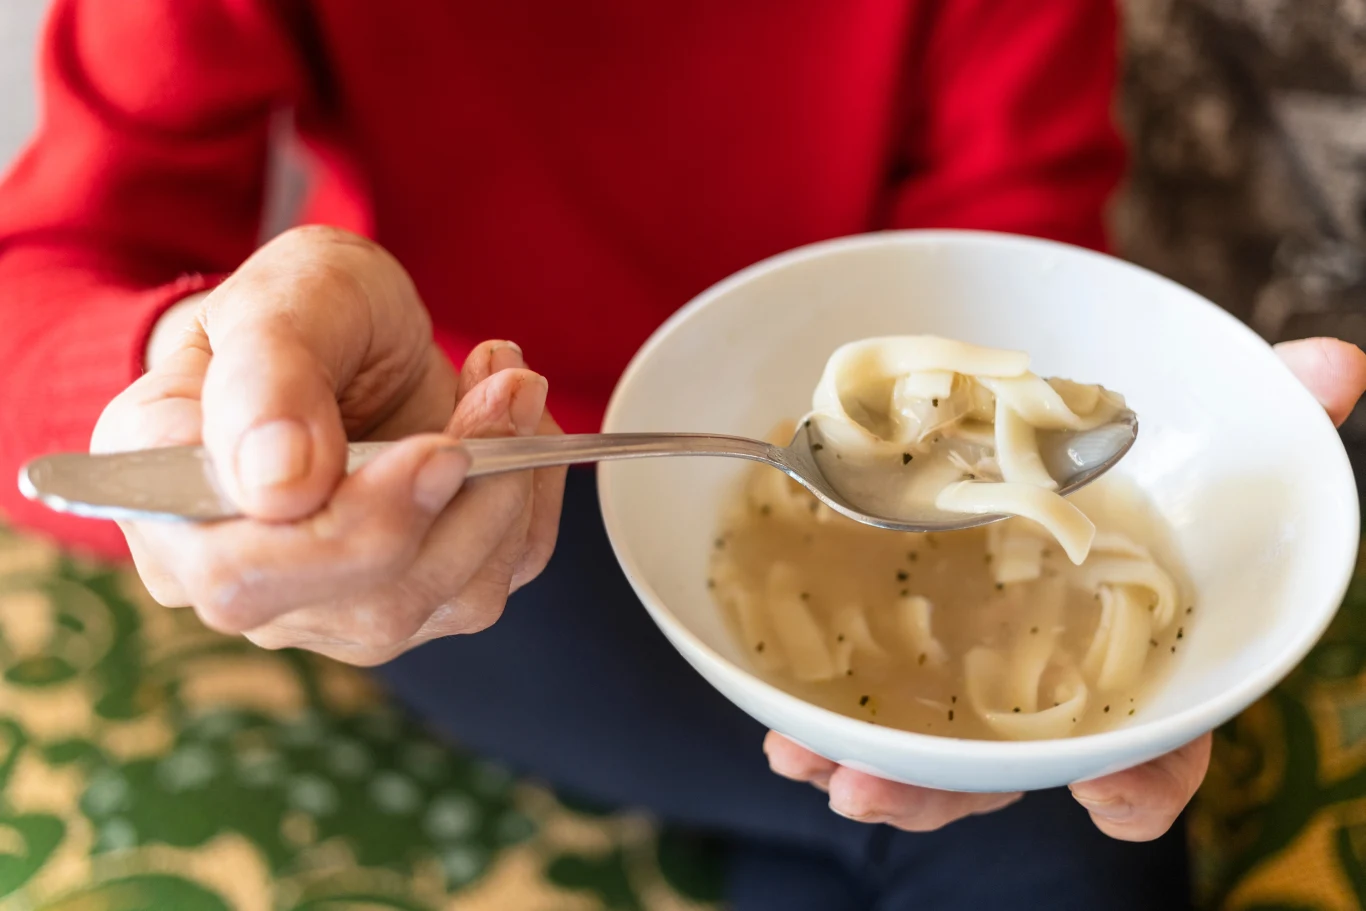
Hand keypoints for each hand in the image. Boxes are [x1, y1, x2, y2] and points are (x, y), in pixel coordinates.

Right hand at [92, 225, 565, 664]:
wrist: (348, 332)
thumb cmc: (298, 312)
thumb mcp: (277, 302)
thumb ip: (265, 381)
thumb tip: (279, 488)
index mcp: (175, 508)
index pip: (246, 575)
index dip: (353, 528)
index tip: (438, 447)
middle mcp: (251, 579)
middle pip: (372, 605)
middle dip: (462, 498)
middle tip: (502, 390)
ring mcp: (340, 602)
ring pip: (454, 597)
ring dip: (508, 485)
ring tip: (505, 383)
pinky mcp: (422, 592)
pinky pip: (504, 571)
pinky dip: (531, 493)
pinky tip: (509, 422)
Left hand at [766, 337, 1365, 839]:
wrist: (1012, 436)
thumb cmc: (1114, 455)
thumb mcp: (1184, 430)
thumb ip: (1261, 408)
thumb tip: (1337, 358)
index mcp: (1133, 656)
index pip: (1162, 745)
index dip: (1144, 782)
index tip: (1117, 801)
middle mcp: (1054, 688)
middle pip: (1016, 770)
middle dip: (950, 792)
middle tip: (876, 792)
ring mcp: (974, 687)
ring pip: (933, 760)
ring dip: (872, 775)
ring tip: (809, 764)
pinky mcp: (903, 663)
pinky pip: (868, 715)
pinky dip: (824, 729)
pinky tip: (782, 730)